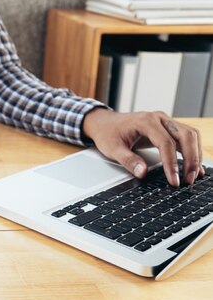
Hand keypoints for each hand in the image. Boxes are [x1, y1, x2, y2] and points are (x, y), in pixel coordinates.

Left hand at [82, 108, 203, 186]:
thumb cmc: (108, 133)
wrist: (104, 123)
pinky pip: (186, 137)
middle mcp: (159, 119)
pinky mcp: (167, 128)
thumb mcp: (112, 149)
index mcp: (145, 121)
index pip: (166, 143)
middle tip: (189, 180)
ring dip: (195, 155)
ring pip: (190, 135)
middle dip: (191, 159)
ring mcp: (165, 122)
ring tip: (193, 175)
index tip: (174, 181)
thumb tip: (143, 173)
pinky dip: (192, 151)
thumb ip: (128, 160)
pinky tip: (194, 166)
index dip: (171, 163)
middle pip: (186, 136)